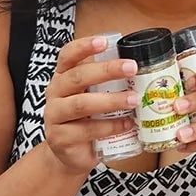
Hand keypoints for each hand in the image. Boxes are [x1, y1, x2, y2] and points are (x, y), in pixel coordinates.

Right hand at [43, 35, 138, 175]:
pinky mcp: (61, 138)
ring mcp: (54, 116)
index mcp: (63, 76)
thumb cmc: (87, 117)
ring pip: (81, 104)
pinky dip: (110, 127)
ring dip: (111, 101)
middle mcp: (55, 93)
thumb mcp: (93, 94)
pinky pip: (87, 130)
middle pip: (78, 77)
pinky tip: (128, 124)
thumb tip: (140, 64)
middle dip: (106, 70)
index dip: (84, 46)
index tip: (105, 42)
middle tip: (132, 68)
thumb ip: (107, 81)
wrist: (71, 154)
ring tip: (134, 99)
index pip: (68, 55)